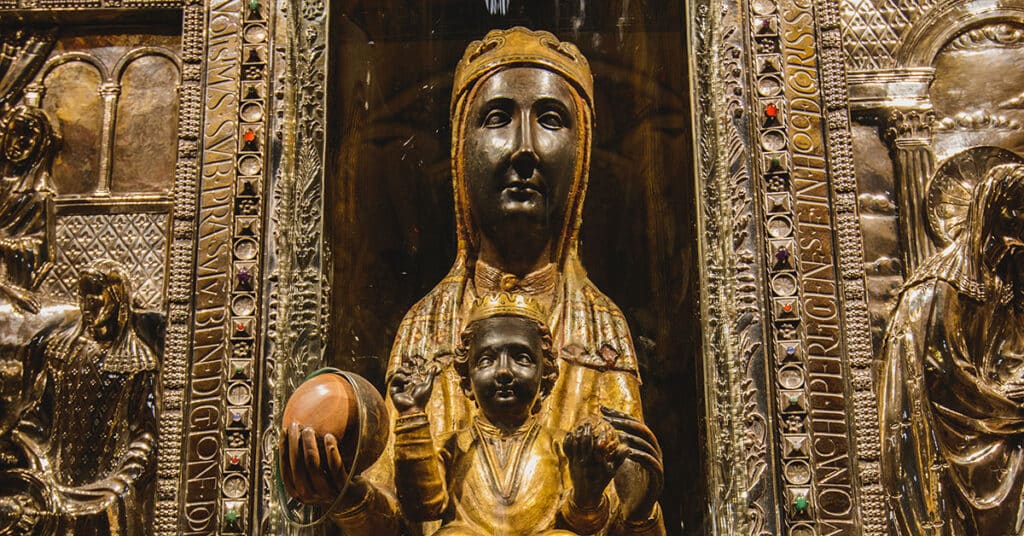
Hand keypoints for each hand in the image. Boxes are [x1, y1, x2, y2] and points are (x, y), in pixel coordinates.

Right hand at [279, 422, 352, 505]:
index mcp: (298, 493)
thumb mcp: (312, 476)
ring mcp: (327, 492)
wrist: (354, 498)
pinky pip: (335, 468)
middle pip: (297, 466)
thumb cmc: (329, 482)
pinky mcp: (343, 487)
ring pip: (314, 466)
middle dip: (294, 443)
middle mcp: (310, 495)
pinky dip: (331, 451)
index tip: (283, 431)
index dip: (283, 449)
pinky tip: (329, 437)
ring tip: (309, 429)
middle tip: (295, 425)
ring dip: (310, 445)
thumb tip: (287, 438)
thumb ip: (300, 464)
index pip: (285, 470)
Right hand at [389, 357, 438, 415]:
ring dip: (402, 370)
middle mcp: (405, 383)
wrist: (414, 408)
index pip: (410, 369)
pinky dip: (399, 377)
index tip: (410, 356)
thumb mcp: (428, 385)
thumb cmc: (421, 399)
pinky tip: (405, 379)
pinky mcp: (393, 390)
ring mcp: (399, 386)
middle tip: (409, 363)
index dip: (409, 363)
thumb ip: (430, 375)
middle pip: (402, 370)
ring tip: (408, 372)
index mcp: (413, 381)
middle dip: (404, 365)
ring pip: (397, 373)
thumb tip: (434, 366)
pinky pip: (394, 380)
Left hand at [564, 418, 626, 509]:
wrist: (586, 495)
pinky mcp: (570, 463)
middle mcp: (586, 462)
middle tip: (588, 422)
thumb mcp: (612, 472)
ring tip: (579, 426)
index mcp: (598, 464)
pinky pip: (567, 450)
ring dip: (577, 434)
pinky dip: (567, 441)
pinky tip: (569, 434)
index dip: (599, 435)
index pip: (598, 446)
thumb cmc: (601, 481)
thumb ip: (619, 459)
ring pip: (576, 445)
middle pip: (585, 443)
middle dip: (586, 431)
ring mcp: (577, 462)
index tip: (601, 426)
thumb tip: (628, 447)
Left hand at [601, 406, 663, 521]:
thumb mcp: (618, 461)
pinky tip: (629, 452)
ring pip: (649, 445)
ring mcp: (657, 464)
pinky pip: (652, 463)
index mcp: (645, 446)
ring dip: (633, 438)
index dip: (620, 416)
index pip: (635, 425)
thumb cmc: (627, 483)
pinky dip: (641, 456)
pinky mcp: (657, 478)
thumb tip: (597, 430)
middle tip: (609, 420)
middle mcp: (654, 452)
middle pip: (643, 430)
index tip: (604, 410)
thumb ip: (614, 446)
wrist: (635, 508)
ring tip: (617, 434)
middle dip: (626, 423)